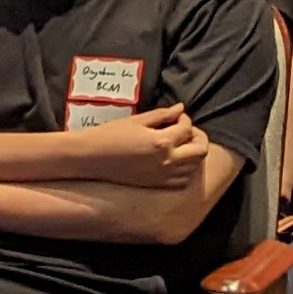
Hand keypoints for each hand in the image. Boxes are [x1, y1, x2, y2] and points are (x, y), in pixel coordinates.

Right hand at [88, 104, 212, 184]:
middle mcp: (167, 161)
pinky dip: (185, 170)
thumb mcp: (136, 120)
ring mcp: (163, 175)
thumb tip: (180, 109)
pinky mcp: (157, 184)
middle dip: (198, 137)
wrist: (91, 158)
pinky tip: (174, 161)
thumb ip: (162, 115)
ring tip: (180, 145)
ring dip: (193, 153)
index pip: (187, 128)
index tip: (177, 116)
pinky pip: (182, 180)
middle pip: (200, 150)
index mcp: (162, 142)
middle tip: (186, 131)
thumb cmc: (110, 135)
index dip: (185, 119)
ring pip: (194, 166)